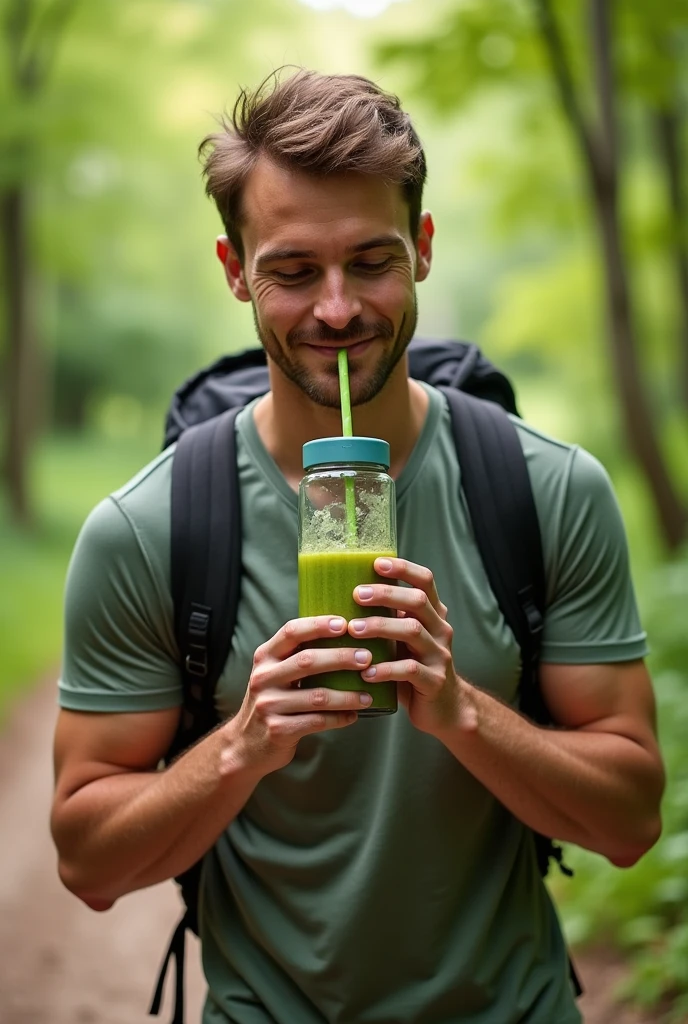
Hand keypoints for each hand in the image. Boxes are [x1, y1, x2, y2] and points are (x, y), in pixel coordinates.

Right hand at [228, 615, 372, 776]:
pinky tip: (353, 715)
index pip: (291, 631)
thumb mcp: (274, 673)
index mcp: (265, 657)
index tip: (345, 623)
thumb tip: (343, 634)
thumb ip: (296, 656)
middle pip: (307, 661)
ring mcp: (269, 705)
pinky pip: (317, 721)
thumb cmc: (271, 701)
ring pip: (317, 696)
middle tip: (366, 658)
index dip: (319, 625)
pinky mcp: (278, 730)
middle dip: (341, 657)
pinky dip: (339, 718)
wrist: (246, 745)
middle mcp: (264, 678)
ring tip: (368, 695)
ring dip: (347, 695)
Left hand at [349, 557, 464, 737]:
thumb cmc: (414, 668)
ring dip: (380, 627)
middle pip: (417, 601)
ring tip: (353, 630)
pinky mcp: (435, 681)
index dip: (403, 569)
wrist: (445, 708)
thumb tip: (340, 599)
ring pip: (412, 632)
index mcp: (433, 615)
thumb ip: (387, 620)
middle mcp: (440, 630)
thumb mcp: (404, 640)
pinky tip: (366, 672)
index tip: (376, 562)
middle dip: (386, 594)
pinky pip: (410, 670)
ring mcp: (439, 655)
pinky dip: (386, 669)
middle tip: (357, 594)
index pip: (425, 581)